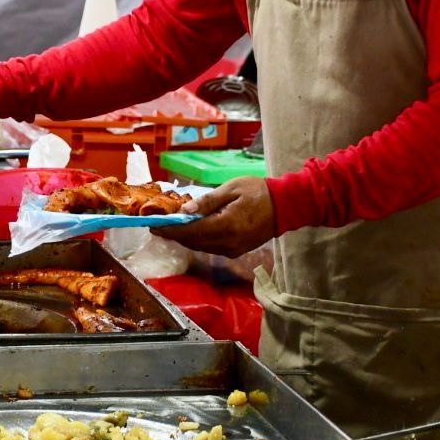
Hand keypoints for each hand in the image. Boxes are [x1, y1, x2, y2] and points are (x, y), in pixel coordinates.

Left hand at [159, 176, 274, 257]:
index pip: (191, 231)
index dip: (170, 230)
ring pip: (200, 247)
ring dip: (184, 238)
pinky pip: (210, 247)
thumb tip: (185, 210)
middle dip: (173, 235)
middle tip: (157, 227)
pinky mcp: (236, 250)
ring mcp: (232, 249)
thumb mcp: (231, 189)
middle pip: (193, 242)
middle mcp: (228, 242)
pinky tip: (189, 231)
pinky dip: (197, 240)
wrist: (286, 206)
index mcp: (226, 226)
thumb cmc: (258, 192)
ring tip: (169, 228)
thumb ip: (207, 201)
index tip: (154, 227)